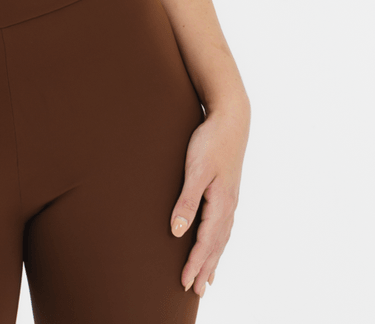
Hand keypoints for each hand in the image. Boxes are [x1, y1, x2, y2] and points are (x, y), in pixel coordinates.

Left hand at [170, 102, 249, 297]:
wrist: (231, 118)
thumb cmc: (210, 141)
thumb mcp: (195, 169)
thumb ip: (187, 201)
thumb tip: (178, 232)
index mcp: (221, 204)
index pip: (205, 242)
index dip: (195, 264)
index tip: (184, 283)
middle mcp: (229, 206)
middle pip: (216, 246)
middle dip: (205, 269)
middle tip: (194, 292)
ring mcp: (230, 199)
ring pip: (222, 238)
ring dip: (213, 259)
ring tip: (206, 278)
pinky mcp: (228, 191)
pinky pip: (224, 226)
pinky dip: (219, 242)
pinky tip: (216, 243)